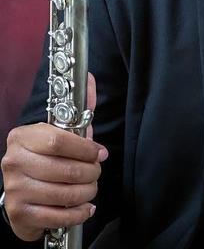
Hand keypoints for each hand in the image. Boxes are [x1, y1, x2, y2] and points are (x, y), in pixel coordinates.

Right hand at [0, 72, 107, 241]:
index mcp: (23, 137)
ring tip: (91, 188)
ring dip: (87, 193)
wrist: (21, 188)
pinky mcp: (18, 213)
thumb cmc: (47, 155)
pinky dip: (77, 214)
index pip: (58, 141)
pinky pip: (56, 217)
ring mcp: (14, 189)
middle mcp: (13, 162)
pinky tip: (85, 208)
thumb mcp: (61, 130)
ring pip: (63, 193)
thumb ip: (79, 107)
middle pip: (65, 170)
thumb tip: (88, 77)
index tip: (99, 153)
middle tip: (96, 172)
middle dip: (91, 173)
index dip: (85, 149)